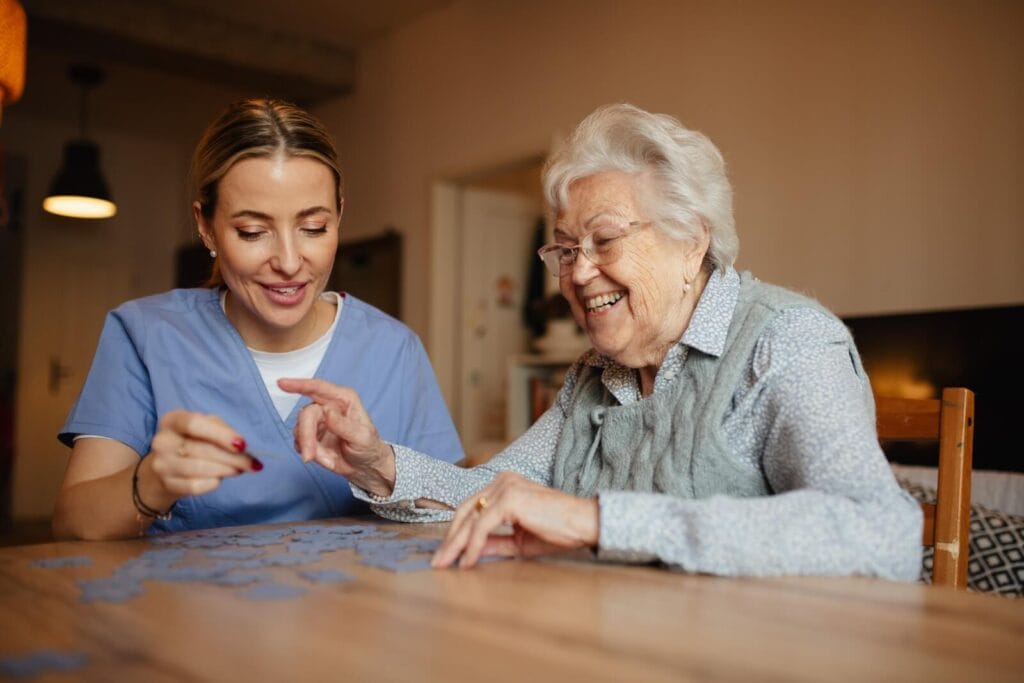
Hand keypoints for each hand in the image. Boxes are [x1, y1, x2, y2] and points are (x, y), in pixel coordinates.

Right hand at [144, 410, 256, 504]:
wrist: (165, 469)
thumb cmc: (192, 442)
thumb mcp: (206, 427)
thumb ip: (222, 431)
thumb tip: (242, 446)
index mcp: (173, 420)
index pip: (194, 424)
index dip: (220, 435)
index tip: (242, 444)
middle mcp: (163, 441)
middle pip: (200, 449)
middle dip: (232, 457)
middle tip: (251, 463)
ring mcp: (162, 464)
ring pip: (198, 469)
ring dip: (225, 470)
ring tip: (239, 469)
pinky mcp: (167, 484)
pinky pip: (194, 486)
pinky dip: (213, 483)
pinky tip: (219, 479)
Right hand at [278, 378, 395, 496]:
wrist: (365, 467)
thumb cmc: (368, 448)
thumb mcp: (361, 437)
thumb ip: (344, 425)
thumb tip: (327, 411)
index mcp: (343, 399)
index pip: (319, 388)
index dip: (299, 385)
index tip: (282, 383)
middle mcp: (328, 406)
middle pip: (306, 414)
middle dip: (306, 436)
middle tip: (309, 456)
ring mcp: (318, 421)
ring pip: (300, 429)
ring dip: (308, 447)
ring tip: (326, 459)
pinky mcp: (310, 436)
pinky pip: (299, 441)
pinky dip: (308, 452)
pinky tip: (323, 458)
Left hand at [432, 471, 599, 568]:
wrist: (585, 523)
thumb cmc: (559, 530)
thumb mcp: (519, 539)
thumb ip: (495, 541)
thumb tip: (471, 552)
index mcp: (504, 484)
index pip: (471, 508)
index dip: (457, 531)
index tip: (447, 553)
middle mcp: (502, 481)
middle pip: (465, 512)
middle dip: (450, 539)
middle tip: (438, 562)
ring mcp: (505, 487)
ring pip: (470, 519)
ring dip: (456, 545)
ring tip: (446, 564)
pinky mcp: (509, 499)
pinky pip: (482, 526)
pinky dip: (473, 546)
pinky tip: (467, 561)